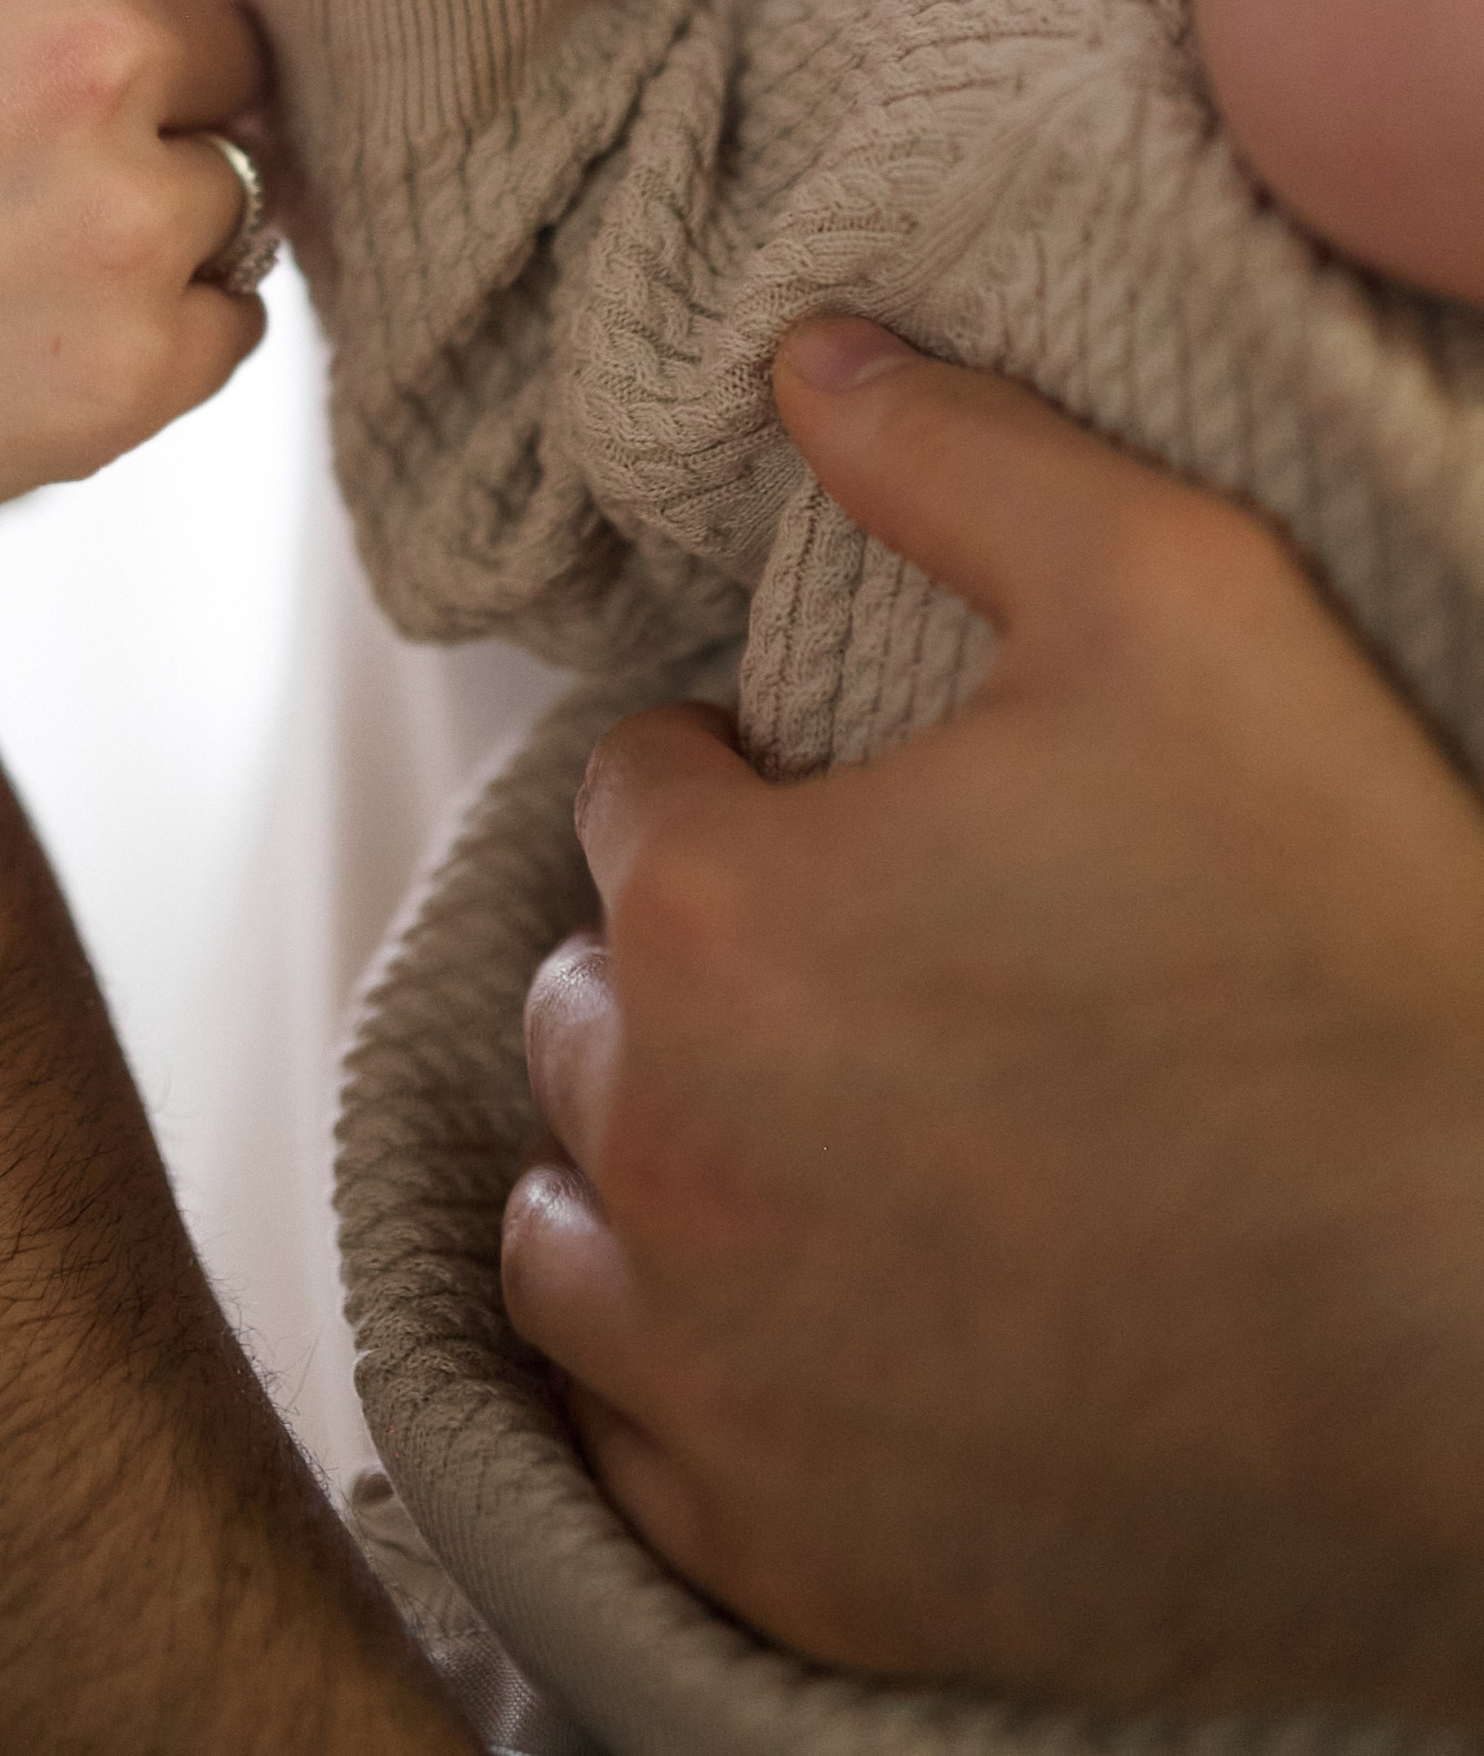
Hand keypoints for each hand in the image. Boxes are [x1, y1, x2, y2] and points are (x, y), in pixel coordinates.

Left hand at [500, 322, 1483, 1727]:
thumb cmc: (1346, 959)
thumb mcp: (1188, 608)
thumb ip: (966, 458)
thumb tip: (806, 356)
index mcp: (718, 916)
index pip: (636, 796)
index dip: (745, 783)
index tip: (848, 813)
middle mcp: (665, 1150)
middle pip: (584, 1006)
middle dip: (687, 966)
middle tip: (860, 973)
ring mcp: (715, 1378)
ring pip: (570, 1224)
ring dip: (647, 1163)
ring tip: (805, 1139)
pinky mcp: (788, 1559)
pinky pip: (633, 1445)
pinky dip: (685, 1379)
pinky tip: (802, 1329)